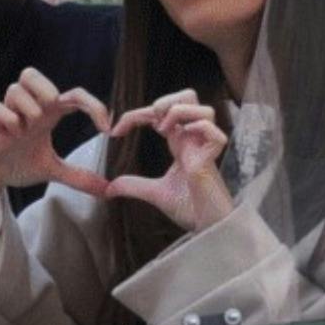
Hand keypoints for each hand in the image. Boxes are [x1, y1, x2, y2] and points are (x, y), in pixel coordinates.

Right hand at [0, 70, 108, 196]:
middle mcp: (28, 108)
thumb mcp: (54, 170)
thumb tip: (107, 191)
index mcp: (48, 114)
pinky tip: (13, 135)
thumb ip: (79, 177)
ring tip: (28, 129)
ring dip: (27, 108)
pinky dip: (9, 120)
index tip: (107, 130)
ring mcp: (8, 114)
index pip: (74, 95)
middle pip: (30, 73)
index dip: (95, 106)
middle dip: (45, 87)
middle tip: (52, 107)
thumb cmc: (22, 163)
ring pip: (14, 89)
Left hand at [95, 90, 237, 232]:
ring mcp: (204, 148)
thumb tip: (109, 188)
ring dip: (180, 111)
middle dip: (166, 100)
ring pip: (204, 109)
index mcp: (180, 143)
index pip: (160, 113)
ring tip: (163, 130)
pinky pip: (215, 133)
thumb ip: (134, 186)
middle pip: (189, 97)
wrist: (207, 227)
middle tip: (150, 121)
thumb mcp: (155, 193)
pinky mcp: (214, 161)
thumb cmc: (190, 208)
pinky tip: (183, 139)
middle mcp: (193, 140)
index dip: (136, 114)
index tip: (115, 131)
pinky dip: (199, 129)